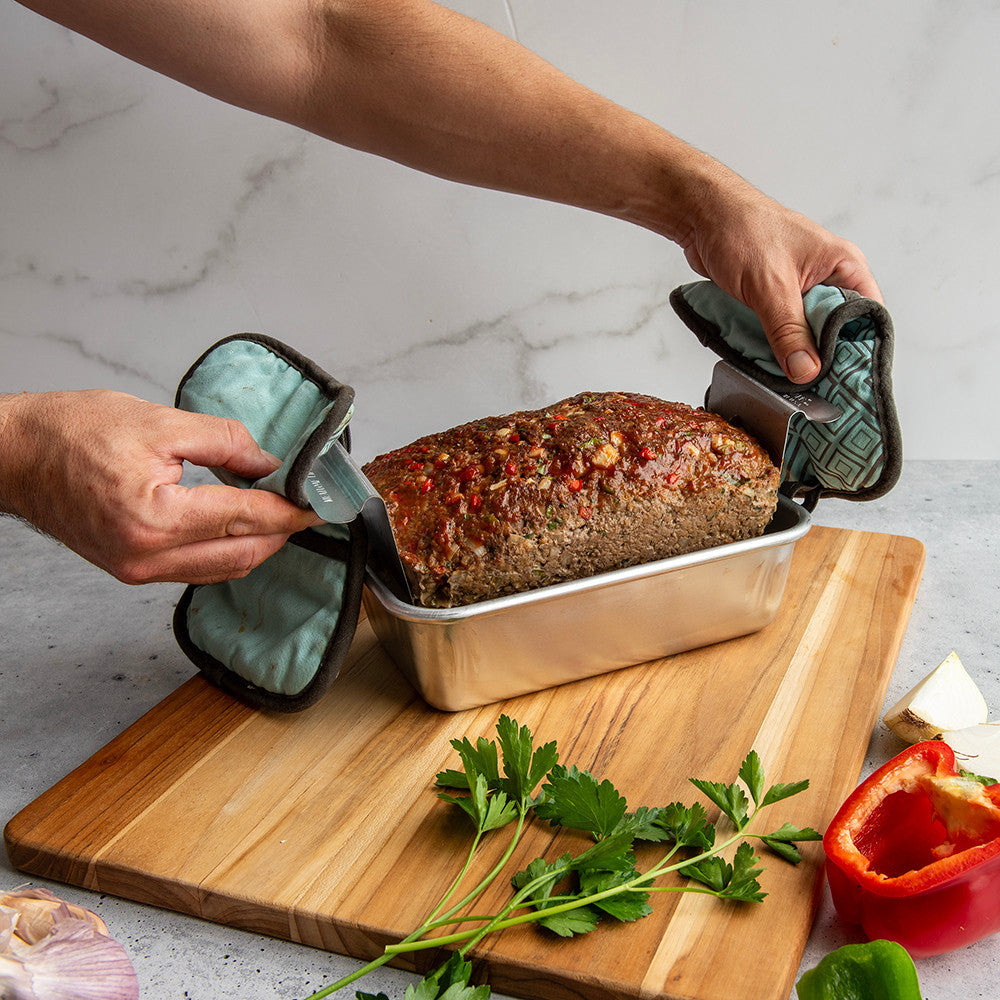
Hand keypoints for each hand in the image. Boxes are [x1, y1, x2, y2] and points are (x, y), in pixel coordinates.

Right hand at [0, 390, 321, 584]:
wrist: (16, 456)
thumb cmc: (73, 432)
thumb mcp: (160, 422)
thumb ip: (225, 443)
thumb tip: (268, 465)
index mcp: (155, 517)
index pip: (245, 519)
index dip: (289, 512)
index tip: (319, 505)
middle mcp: (146, 555)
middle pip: (241, 554)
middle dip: (280, 532)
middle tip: (305, 508)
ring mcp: (137, 569)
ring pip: (222, 569)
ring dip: (256, 545)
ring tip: (277, 515)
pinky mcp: (131, 570)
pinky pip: (195, 571)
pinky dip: (225, 552)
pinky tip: (239, 527)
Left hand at [676, 163, 882, 381]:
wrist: (701, 216)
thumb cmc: (742, 229)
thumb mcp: (770, 285)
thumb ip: (788, 330)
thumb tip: (807, 369)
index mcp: (843, 266)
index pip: (867, 316)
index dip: (858, 350)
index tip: (843, 380)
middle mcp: (827, 279)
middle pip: (836, 331)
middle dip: (822, 358)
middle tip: (810, 387)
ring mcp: (799, 291)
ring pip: (805, 334)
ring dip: (793, 354)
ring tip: (786, 378)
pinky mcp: (775, 300)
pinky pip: (781, 331)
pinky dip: (773, 346)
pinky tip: (766, 362)